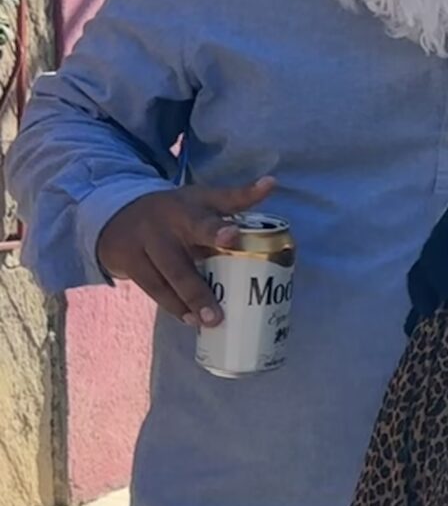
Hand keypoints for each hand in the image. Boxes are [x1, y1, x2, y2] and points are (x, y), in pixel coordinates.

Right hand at [95, 178, 278, 325]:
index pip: (203, 219)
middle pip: (178, 262)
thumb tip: (272, 183)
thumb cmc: (176, 211)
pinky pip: (152, 288)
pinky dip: (171, 305)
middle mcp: (161, 228)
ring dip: (186, 303)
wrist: (117, 213)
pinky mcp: (128, 263)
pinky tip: (189, 319)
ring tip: (209, 321)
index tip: (232, 235)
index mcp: (186, 211)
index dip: (216, 228)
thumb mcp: (201, 199)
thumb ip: (236, 198)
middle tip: (217, 312)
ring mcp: (142, 247)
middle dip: (197, 288)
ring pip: (164, 280)